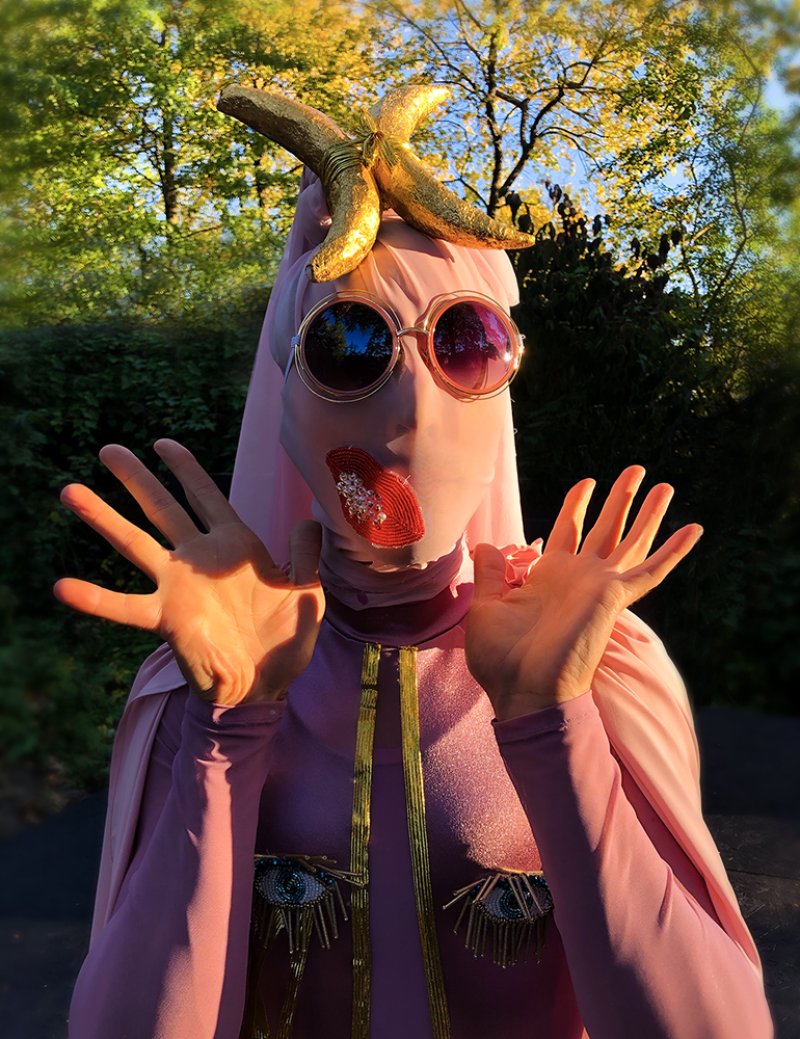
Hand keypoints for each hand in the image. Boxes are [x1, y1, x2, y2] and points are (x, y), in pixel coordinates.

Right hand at [54, 440, 324, 704]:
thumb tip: (311, 519)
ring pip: (136, 544)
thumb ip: (304, 555)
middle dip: (137, 479)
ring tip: (70, 491)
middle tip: (109, 450)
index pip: (205, 496)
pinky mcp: (167, 618)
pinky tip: (63, 586)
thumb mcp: (305, 591)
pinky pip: (127, 607)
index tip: (163, 444)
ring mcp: (179, 587)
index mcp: (233, 547)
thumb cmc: (284, 639)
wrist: (266, 684)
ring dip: (104, 518)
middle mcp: (199, 560)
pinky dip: (96, 599)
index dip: (185, 469)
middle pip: (163, 508)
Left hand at [465, 466, 701, 719]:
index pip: (567, 532)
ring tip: (664, 484)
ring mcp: (599, 586)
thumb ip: (489, 573)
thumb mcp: (485, 606)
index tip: (586, 483)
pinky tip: (694, 528)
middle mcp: (578, 578)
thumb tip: (484, 545)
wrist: (522, 690)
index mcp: (549, 578)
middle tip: (636, 470)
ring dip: (648, 513)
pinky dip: (673, 550)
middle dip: (621, 500)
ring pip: (631, 541)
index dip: (576, 506)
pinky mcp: (614, 596)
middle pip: (606, 529)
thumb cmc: (500, 659)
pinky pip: (651, 570)